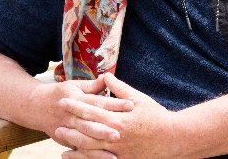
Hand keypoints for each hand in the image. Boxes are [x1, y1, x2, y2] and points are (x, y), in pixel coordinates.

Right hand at [35, 74, 133, 149]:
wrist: (36, 107)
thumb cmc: (61, 93)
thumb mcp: (75, 85)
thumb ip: (92, 85)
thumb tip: (108, 76)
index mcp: (76, 99)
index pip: (97, 101)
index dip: (114, 103)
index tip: (130, 105)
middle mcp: (71, 115)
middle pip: (89, 122)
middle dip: (104, 128)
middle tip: (121, 132)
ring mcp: (66, 129)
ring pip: (83, 139)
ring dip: (98, 146)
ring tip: (114, 150)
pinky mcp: (65, 140)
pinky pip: (79, 150)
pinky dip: (91, 155)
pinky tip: (106, 158)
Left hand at [58, 73, 181, 158]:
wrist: (172, 138)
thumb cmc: (156, 116)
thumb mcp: (139, 98)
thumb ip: (119, 88)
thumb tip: (105, 75)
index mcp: (119, 118)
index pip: (92, 110)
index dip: (76, 105)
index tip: (63, 100)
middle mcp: (116, 136)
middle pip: (87, 131)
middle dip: (70, 126)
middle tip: (55, 123)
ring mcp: (118, 151)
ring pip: (90, 148)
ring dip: (73, 144)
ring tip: (60, 139)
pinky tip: (74, 156)